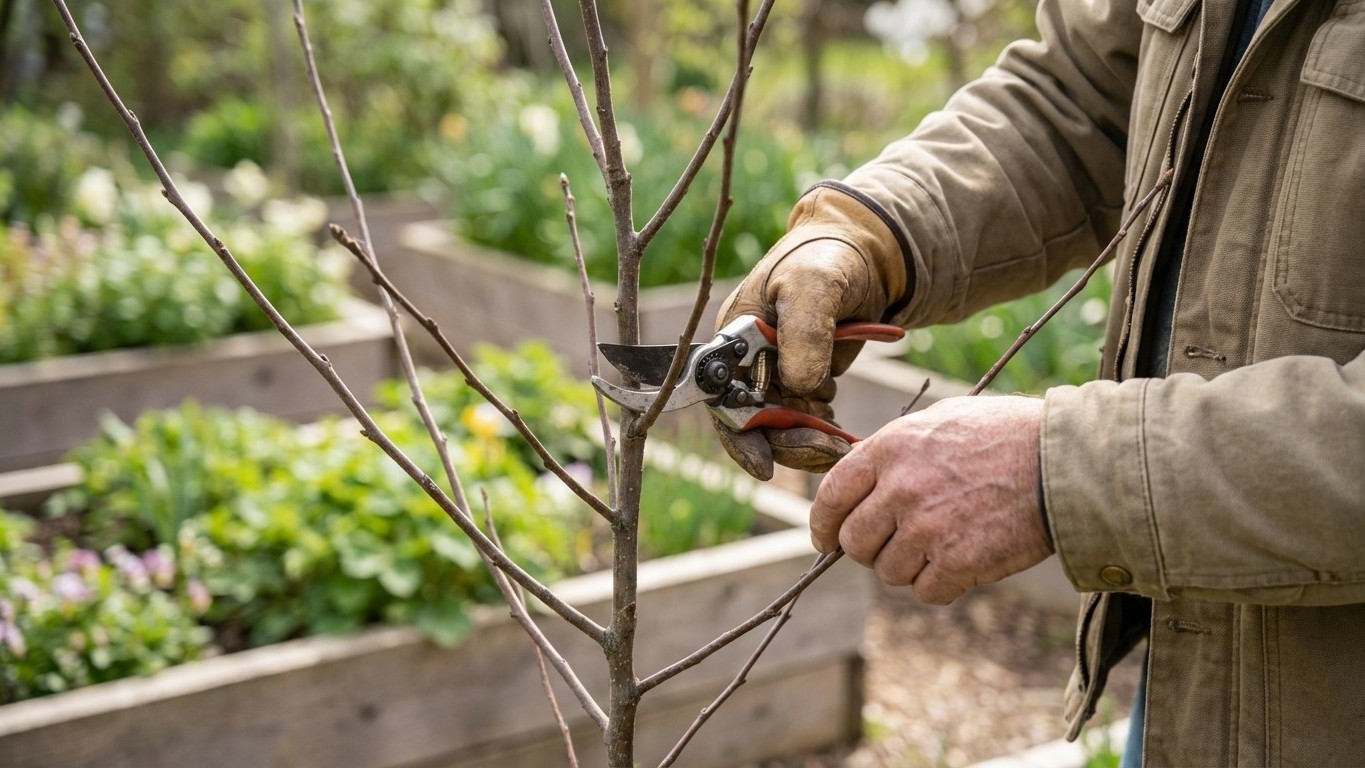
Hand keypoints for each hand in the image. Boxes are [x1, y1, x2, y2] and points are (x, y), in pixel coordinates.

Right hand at [712, 188, 907, 479]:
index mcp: (733, 339)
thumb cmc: (829, 260)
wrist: (867, 258)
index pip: (721, 398)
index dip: (737, 435)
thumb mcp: (814, 286)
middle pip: (751, 423)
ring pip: (779, 430)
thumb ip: (804, 333)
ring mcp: (773, 376)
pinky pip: (802, 423)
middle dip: (786, 442)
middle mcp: (746, 363)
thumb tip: (798, 385)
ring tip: (840, 440)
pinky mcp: (801, 384)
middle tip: (827, 449)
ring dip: (807, 441)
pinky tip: (842, 434)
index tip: (764, 464)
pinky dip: (821, 435)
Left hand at [809, 395, 1053, 603]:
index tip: (826, 538)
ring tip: (941, 546)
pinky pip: (926, 591)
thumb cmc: (1005, 434)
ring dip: (909, 567)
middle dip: (868, 549)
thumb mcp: (939, 420)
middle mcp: (901, 488)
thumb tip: (856, 471)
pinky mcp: (959, 562)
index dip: (823, 524)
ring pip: (888, 571)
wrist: (1063, 459)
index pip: (831, 496)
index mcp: (890, 449)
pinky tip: (962, 563)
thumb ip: (893, 448)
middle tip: (894, 544)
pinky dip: (941, 585)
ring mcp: (928, 528)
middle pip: (854, 543)